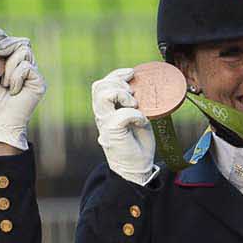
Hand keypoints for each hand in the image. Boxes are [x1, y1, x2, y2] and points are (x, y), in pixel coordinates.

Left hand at [0, 27, 46, 152]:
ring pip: (24, 52)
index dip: (0, 34)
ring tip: (3, 83)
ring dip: (9, 66)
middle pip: (21, 41)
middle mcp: (24, 65)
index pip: (9, 39)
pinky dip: (16, 77)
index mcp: (10, 61)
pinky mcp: (39, 82)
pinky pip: (27, 67)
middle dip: (6, 43)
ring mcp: (33, 73)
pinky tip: (12, 90)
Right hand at [91, 67, 157, 185]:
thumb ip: (135, 104)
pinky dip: (135, 114)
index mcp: (106, 110)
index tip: (132, 74)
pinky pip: (122, 114)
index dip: (116, 74)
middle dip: (117, 81)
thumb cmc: (137, 144)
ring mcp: (105, 123)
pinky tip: (141, 121)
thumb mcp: (138, 118)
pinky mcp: (112, 132)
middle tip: (132, 92)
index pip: (102, 84)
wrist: (136, 168)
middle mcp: (102, 115)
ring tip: (134, 104)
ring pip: (103, 95)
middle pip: (99, 86)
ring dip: (122, 94)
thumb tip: (142, 88)